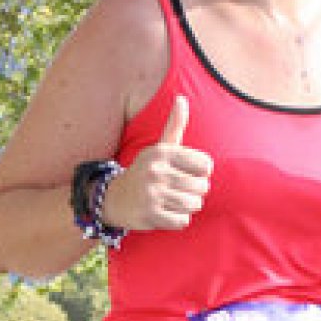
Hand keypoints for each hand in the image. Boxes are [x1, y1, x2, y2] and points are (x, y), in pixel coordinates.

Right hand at [108, 95, 212, 231]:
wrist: (114, 198)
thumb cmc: (146, 171)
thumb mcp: (159, 148)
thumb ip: (174, 125)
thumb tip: (181, 99)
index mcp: (162, 152)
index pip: (206, 165)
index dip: (201, 172)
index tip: (186, 172)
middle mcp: (156, 171)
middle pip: (202, 187)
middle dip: (194, 191)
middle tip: (177, 189)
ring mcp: (151, 194)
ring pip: (194, 204)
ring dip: (187, 206)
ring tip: (172, 201)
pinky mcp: (149, 215)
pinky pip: (182, 221)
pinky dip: (177, 220)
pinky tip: (165, 212)